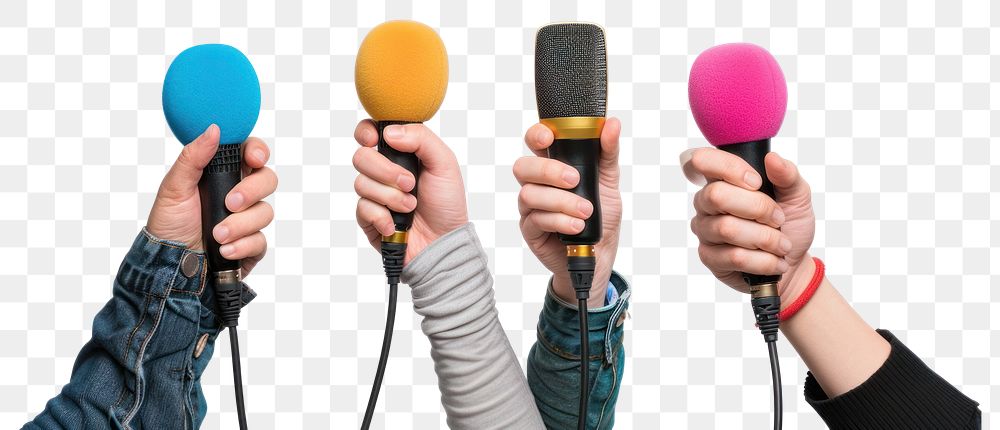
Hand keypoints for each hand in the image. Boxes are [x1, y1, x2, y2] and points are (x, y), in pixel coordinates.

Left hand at [147, 124, 276, 275]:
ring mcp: (248, 220)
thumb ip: (193, 157)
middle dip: (251, 191)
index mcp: (223, 175)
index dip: (258, 151)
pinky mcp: (252, 245)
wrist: (170, 265)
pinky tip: (225, 249)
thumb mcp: (174, 188)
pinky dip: (242, 245)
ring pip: (265, 212)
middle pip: (267, 180)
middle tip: (230, 203)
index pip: (252, 154)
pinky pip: (261, 241)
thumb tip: (214, 129)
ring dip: (240, 224)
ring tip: (217, 234)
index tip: (254, 158)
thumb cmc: (169, 225)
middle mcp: (240, 195)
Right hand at [353, 120, 468, 263]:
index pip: (370, 132)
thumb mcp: (444, 163)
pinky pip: (362, 208)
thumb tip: (389, 132)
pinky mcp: (368, 217)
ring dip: (390, 196)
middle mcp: (383, 171)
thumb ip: (421, 138)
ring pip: (361, 183)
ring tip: (410, 206)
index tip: (374, 140)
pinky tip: (396, 223)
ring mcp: (374, 194)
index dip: (365, 132)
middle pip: (361, 157)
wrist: (443, 242)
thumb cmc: (446, 203)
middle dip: (386, 171)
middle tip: (409, 183)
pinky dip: (382, 216)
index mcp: (400, 153)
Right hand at [515, 118, 622, 306]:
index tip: (549, 136)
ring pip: (528, 194)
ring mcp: (531, 208)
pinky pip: (536, 220)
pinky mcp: (531, 230)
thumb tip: (612, 124)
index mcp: (553, 165)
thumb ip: (608, 152)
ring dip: (561, 201)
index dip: (536, 135)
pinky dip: (560, 221)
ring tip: (586, 211)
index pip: (534, 142)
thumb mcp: (610, 181)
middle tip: (574, 180)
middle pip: (523, 166)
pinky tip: (577, 225)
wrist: (600, 253)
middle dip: (548, 171)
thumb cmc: (601, 216)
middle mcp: (538, 184)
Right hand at [682, 148, 815, 303]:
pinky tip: (774, 261)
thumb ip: (787, 175)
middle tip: (778, 219)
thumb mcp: (797, 195)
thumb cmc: (789, 224)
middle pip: (716, 195)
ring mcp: (704, 230)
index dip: (728, 167)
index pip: (701, 160)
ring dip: (766, 238)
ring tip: (781, 244)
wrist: (794, 262)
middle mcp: (705, 202)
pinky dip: (764, 260)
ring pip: (728, 228)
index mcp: (722, 179)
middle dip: (758, 208)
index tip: (757, 182)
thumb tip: (772, 158)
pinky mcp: (708, 257)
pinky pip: (735, 257)